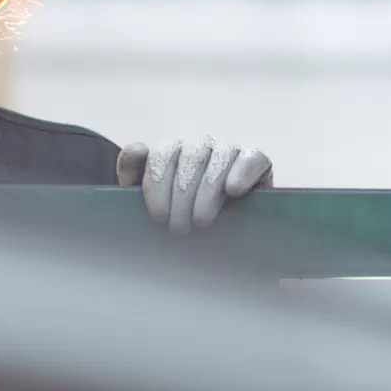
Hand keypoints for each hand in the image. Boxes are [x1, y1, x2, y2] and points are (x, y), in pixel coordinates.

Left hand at [117, 138, 272, 233]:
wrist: (218, 243)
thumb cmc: (178, 220)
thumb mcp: (152, 201)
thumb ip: (134, 172)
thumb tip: (137, 151)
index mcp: (172, 151)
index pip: (162, 155)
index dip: (157, 184)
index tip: (158, 216)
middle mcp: (200, 146)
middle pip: (191, 157)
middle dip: (182, 195)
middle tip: (178, 229)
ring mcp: (229, 150)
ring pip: (219, 157)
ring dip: (208, 190)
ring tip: (201, 220)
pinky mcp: (256, 161)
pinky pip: (251, 157)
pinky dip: (242, 171)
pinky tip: (232, 190)